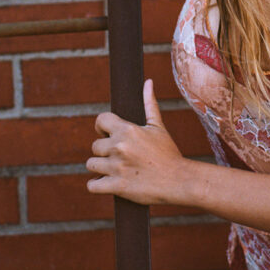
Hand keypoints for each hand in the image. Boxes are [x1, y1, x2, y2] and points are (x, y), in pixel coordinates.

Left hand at [86, 79, 186, 204]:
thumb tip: (148, 82)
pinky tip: (105, 183)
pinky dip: (96, 185)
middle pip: (95, 145)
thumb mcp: (158, 126)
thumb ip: (149, 103)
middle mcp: (119, 147)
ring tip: (112, 169)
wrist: (178, 180)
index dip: (102, 127)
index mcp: (128, 130)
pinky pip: (92, 185)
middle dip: (104, 150)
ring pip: (91, 164)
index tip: (107, 133)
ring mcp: (117, 168)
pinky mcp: (117, 187)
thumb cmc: (168, 152)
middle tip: (117, 155)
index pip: (100, 120)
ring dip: (100, 167)